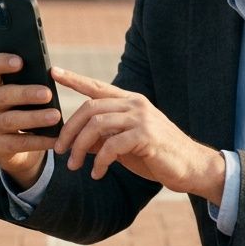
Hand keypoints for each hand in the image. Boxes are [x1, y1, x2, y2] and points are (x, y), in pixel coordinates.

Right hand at [0, 53, 61, 189]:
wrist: (21, 150)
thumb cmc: (28, 112)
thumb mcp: (29, 97)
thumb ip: (34, 84)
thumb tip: (53, 74)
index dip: (1, 62)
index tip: (20, 62)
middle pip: (3, 95)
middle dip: (26, 94)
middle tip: (48, 93)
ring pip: (10, 120)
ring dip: (34, 118)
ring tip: (55, 116)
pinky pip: (18, 143)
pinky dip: (38, 141)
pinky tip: (55, 139)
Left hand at [51, 67, 225, 201]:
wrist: (191, 168)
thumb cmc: (156, 155)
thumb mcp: (125, 143)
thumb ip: (104, 137)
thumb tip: (77, 141)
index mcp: (130, 101)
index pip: (97, 86)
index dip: (74, 79)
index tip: (53, 71)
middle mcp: (135, 104)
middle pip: (90, 107)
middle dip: (70, 130)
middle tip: (59, 150)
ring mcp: (142, 118)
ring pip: (97, 124)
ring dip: (80, 147)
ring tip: (74, 166)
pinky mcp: (146, 135)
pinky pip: (111, 145)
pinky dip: (100, 161)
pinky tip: (98, 174)